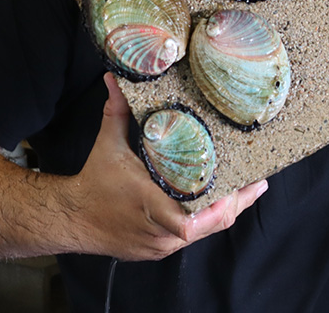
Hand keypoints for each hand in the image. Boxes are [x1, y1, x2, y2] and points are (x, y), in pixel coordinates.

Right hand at [65, 74, 267, 260]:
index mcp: (149, 205)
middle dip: (236, 204)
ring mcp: (160, 245)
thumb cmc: (93, 183)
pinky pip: (191, 236)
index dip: (215, 212)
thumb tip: (114, 79)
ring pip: (204, 233)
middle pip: (209, 226)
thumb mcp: (107, 145)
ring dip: (225, 212)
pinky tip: (221, 203)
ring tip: (248, 189)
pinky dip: (207, 220)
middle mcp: (158, 231)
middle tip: (257, 183)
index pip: (187, 223)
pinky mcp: (159, 249)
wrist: (72, 218)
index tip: (234, 193)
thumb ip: (118, 112)